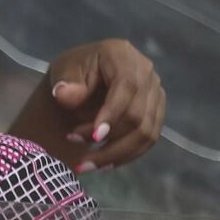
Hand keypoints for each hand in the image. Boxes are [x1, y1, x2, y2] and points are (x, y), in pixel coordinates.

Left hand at [41, 39, 165, 171]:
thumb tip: (65, 96)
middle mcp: (146, 72)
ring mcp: (156, 93)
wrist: (85, 76)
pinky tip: (104, 164)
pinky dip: (127, 155)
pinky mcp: (157, 112)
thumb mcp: (62, 70)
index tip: (94, 137)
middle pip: (138, 115)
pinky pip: (149, 139)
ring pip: (146, 133)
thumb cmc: (73, 71)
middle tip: (80, 156)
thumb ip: (64, 83)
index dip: (112, 114)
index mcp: (122, 55)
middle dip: (110, 141)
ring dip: (117, 154)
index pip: (126, 87)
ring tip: (87, 164)